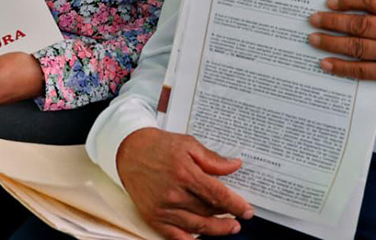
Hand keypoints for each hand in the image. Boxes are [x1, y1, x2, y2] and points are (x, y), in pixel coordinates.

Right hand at [116, 128, 252, 238]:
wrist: (129, 151)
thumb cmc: (159, 146)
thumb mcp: (188, 144)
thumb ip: (212, 159)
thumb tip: (235, 166)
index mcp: (184, 172)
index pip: (217, 194)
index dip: (235, 205)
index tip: (247, 211)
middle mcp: (174, 193)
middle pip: (208, 211)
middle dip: (227, 217)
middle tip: (238, 220)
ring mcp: (162, 208)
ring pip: (196, 225)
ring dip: (215, 230)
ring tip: (228, 228)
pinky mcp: (153, 216)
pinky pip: (174, 236)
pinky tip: (201, 239)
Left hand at [309, 0, 375, 95]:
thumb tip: (346, 3)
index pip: (373, 0)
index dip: (349, 0)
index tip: (330, 2)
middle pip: (361, 24)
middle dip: (333, 21)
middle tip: (314, 19)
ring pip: (358, 47)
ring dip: (331, 42)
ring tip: (314, 39)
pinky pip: (362, 70)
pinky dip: (341, 66)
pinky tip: (326, 62)